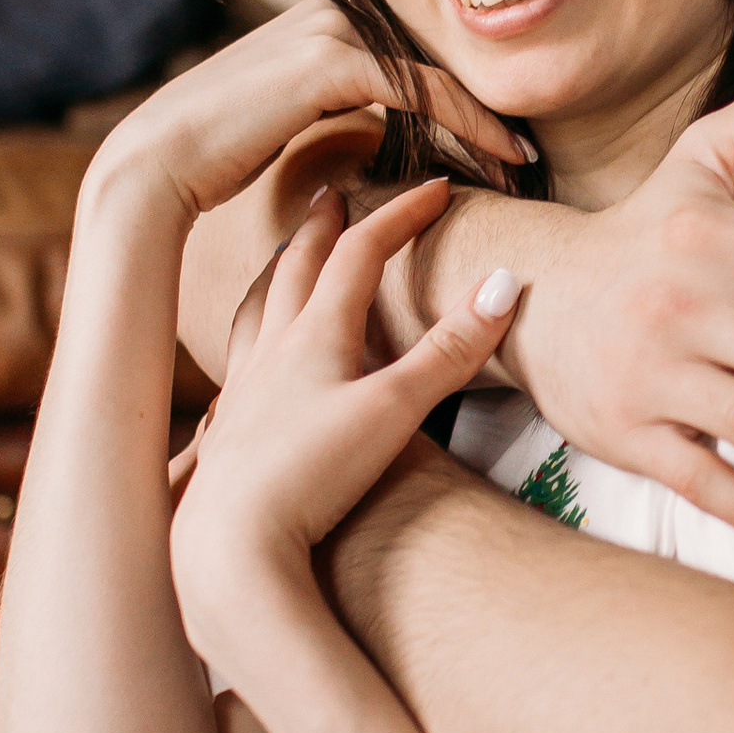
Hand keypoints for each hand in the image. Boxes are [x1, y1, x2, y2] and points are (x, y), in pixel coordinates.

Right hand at [91, 0, 524, 229]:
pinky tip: (506, 156)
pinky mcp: (332, 63)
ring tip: (526, 159)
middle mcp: (332, 7)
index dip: (464, 83)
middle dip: (486, 93)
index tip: (504, 135)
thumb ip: (343, 108)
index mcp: (325, 13)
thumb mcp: (296, 118)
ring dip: (489, 113)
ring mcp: (332, 29)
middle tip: (530, 147)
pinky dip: (471, 122)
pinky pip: (424, 90)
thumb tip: (385, 134)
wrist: (159, 163)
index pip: (415, 39)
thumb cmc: (221, 153)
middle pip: (434, 44)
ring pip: (438, 64)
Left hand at [172, 181, 516, 667]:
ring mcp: (243, 391)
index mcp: (313, 334)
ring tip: (283, 259)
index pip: (361, 252)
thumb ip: (450, 351)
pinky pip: (236, 365)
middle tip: (332, 195)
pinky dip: (247, 340)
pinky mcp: (228, 433)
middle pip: (296, 267)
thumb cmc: (311, 474)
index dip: (400, 214)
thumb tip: (505, 282)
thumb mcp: (396, 409)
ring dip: (276, 274)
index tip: (436, 187)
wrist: (229, 544)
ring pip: (257, 311)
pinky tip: (247, 362)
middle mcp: (271, 351)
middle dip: (321, 227)